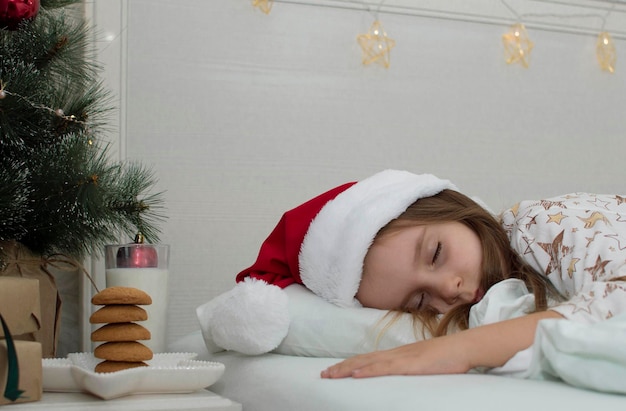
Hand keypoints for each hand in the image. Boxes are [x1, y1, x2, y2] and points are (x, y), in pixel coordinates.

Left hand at [320, 335, 471, 378]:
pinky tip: (357, 374)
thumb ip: (411, 367)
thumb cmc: (448, 357)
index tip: (335, 370)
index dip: (350, 364)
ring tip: (332, 375)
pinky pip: (385, 368)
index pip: (368, 359)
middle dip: (342, 367)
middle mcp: (396, 354)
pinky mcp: (410, 364)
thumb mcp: (424, 364)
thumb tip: (402, 374)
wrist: (464, 347)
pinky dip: (369, 370)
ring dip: (348, 369)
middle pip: (363, 359)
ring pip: (369, 363)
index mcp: (398, 354)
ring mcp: (402, 358)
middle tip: (324, 375)